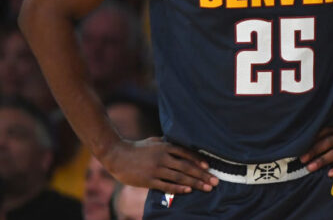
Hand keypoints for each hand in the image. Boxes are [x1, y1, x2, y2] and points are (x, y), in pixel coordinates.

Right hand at [100, 137, 218, 193]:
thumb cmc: (137, 148)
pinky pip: (166, 186)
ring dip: (195, 183)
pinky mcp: (148, 180)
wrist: (117, 155)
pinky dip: (178, 189)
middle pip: (187, 167)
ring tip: (207, 188)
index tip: (209, 167)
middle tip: (215, 181)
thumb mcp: (154, 141)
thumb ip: (168, 143)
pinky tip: (188, 191)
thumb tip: (182, 144)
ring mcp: (155, 169)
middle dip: (202, 175)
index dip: (199, 160)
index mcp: (165, 146)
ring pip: (179, 177)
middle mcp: (163, 157)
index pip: (186, 154)